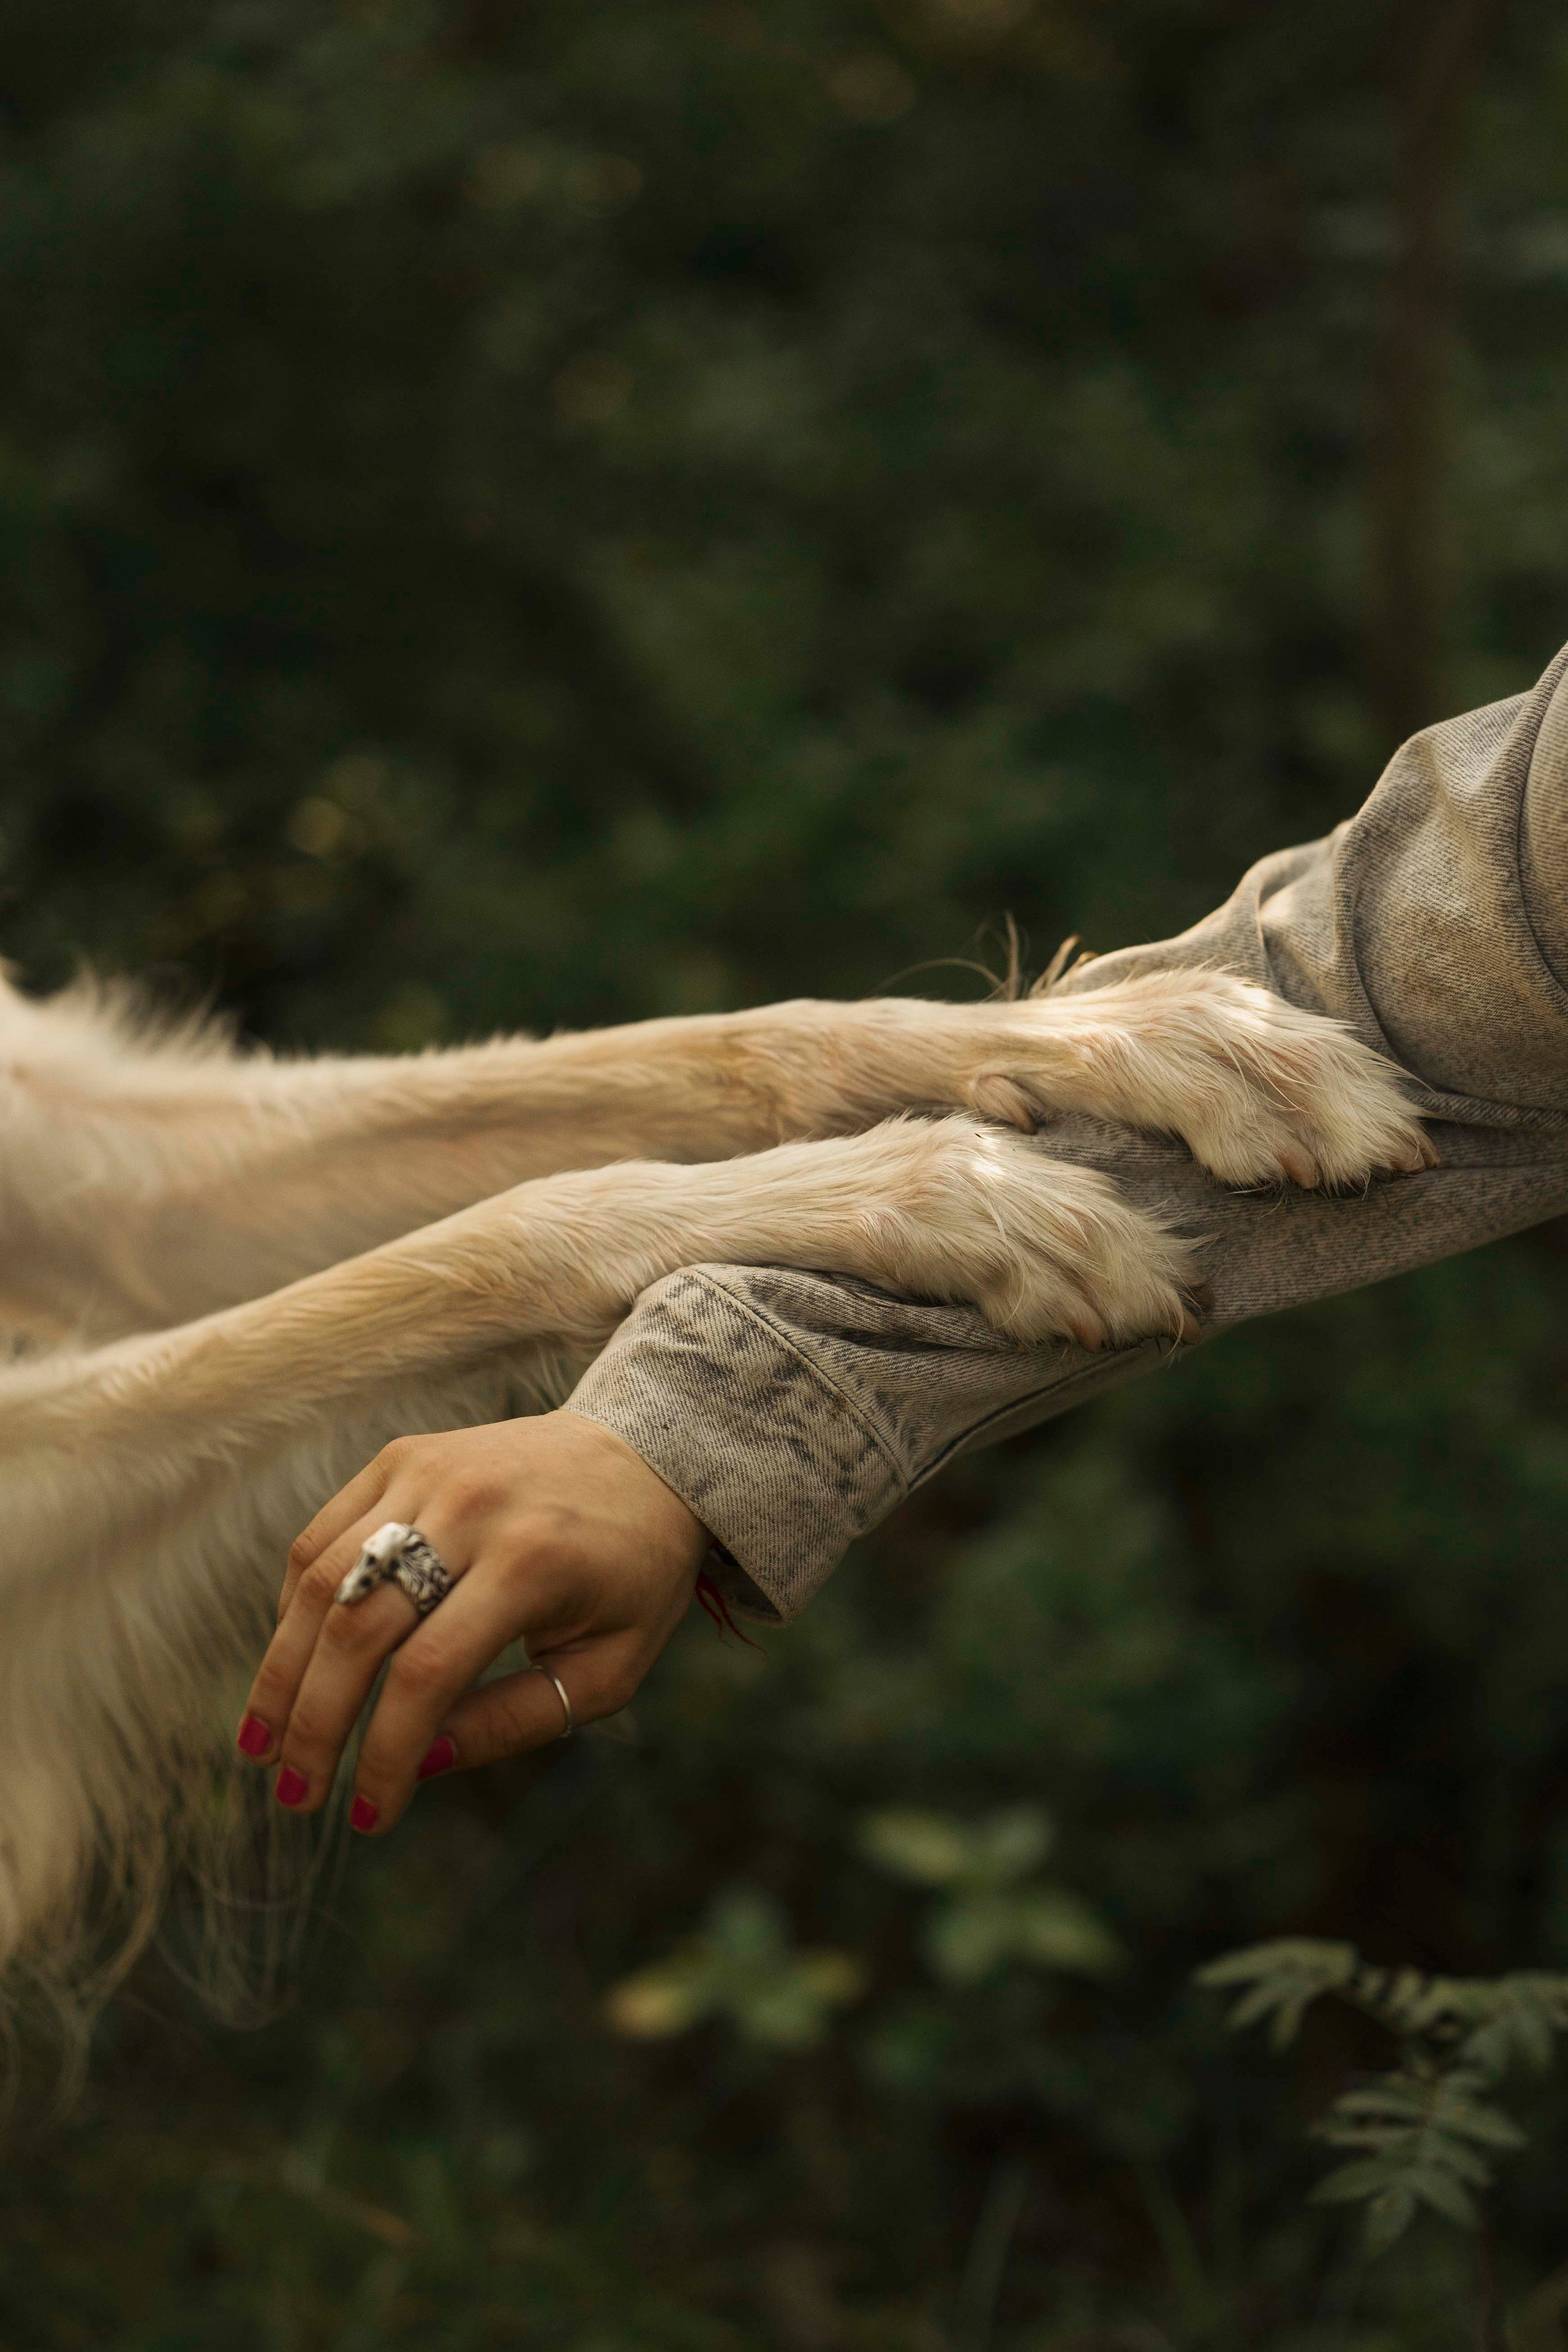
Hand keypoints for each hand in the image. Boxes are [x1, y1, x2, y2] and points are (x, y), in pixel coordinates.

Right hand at [234, 1410, 709, 1833]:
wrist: (644, 1454)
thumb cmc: (633, 1574)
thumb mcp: (608, 1666)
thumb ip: (516, 1720)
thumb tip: (419, 1764)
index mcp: (533, 1561)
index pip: (426, 1673)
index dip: (384, 1754)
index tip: (369, 1818)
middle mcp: (470, 1507)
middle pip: (357, 1627)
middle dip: (314, 1724)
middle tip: (293, 1795)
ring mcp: (427, 1471)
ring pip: (320, 1578)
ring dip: (280, 1670)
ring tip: (260, 1746)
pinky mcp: (401, 1456)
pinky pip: (322, 1535)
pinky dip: (294, 1606)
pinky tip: (290, 1666)